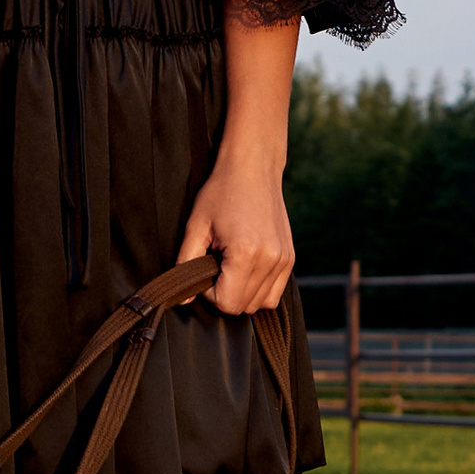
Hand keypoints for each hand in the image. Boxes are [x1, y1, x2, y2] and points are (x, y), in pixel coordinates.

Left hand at [177, 141, 294, 316]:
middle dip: (224, 293)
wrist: (253, 167)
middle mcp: (270, 260)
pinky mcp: (290, 258)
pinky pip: (274, 293)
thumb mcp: (196, 225)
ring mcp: (284, 260)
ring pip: (260, 303)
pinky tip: (246, 269)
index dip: (209, 293)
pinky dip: (258, 290)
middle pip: (243, 306)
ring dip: (241, 293)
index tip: (205, 269)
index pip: (226, 303)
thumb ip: (186, 263)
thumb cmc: (221, 192)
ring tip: (231, 265)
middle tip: (216, 265)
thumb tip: (184, 298)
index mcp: (246, 253)